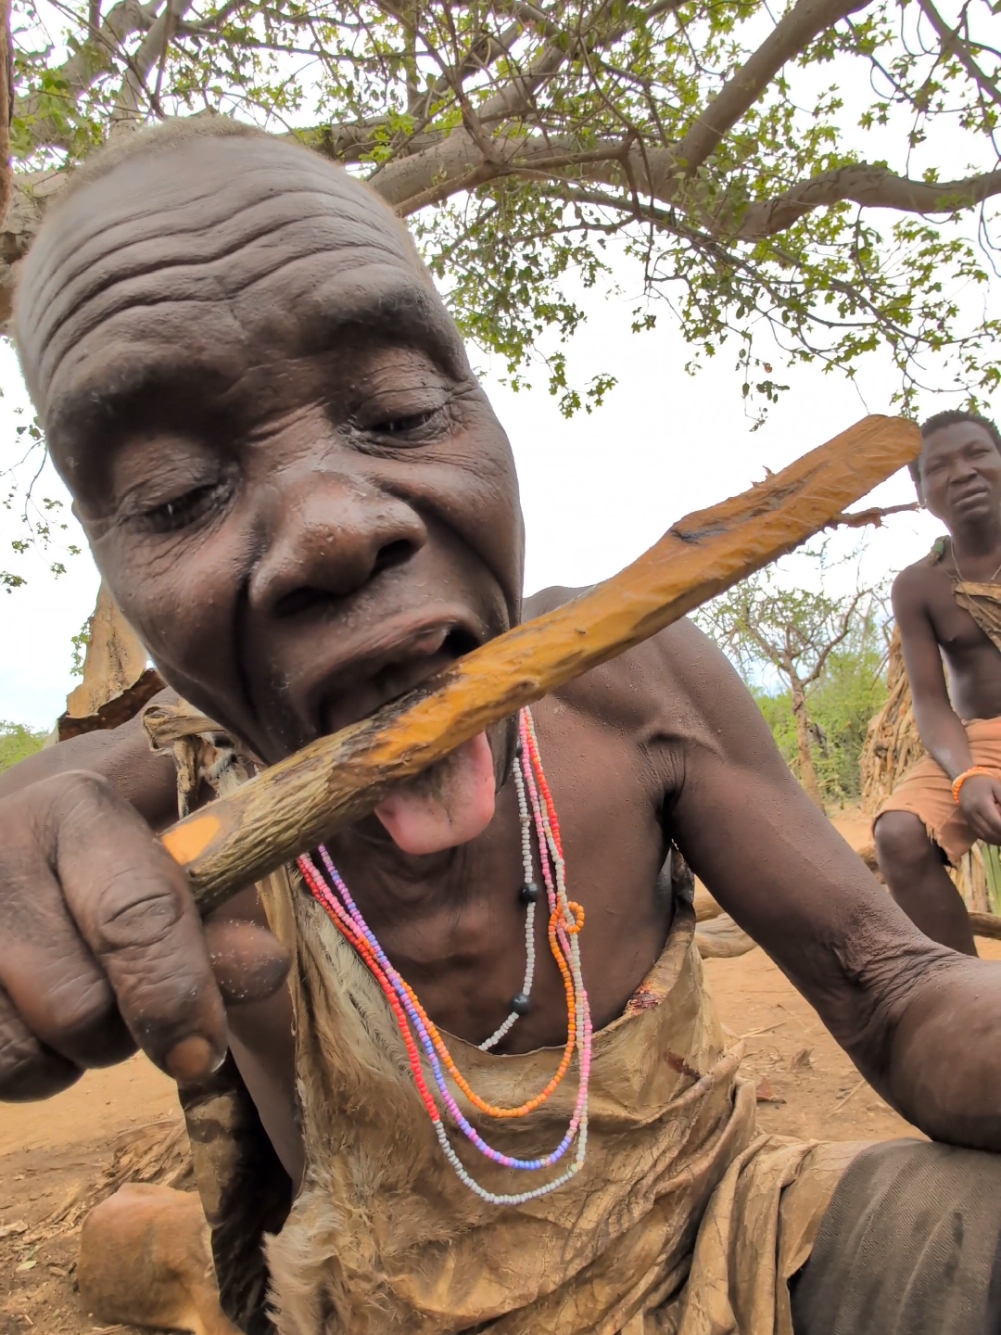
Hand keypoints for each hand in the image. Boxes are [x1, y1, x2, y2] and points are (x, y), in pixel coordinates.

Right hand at [0, 770, 288, 1101]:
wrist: (19, 835)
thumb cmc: (119, 846)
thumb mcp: (179, 851)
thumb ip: (226, 907)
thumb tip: (260, 967)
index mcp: (77, 808)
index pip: (133, 913)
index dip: (176, 993)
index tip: (199, 1050)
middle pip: (77, 1006)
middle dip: (127, 1025)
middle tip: (143, 999)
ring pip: (26, 1052)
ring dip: (75, 1052)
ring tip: (87, 993)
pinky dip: (30, 1067)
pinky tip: (38, 1015)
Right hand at [957, 773, 1000, 843]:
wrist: (965, 780)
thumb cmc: (984, 783)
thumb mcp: (998, 788)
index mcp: (982, 804)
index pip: (996, 823)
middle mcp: (973, 813)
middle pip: (990, 831)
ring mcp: (968, 818)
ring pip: (984, 835)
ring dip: (997, 840)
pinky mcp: (967, 821)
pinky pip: (979, 834)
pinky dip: (989, 839)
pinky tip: (997, 839)